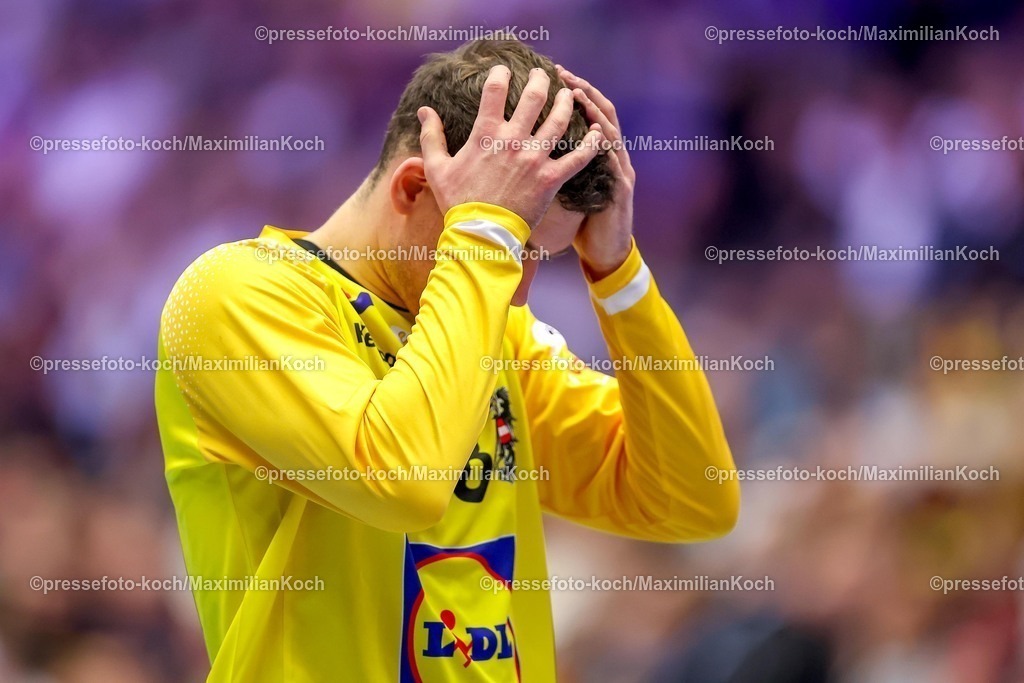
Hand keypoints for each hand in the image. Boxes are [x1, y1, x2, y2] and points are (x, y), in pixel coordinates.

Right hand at [418, 65, 605, 229]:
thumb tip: (424, 110)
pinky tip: (598, 132)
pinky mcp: (551, 179)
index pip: (494, 91)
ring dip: (566, 103)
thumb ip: (431, 136)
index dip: (500, 75)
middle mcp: (513, 140)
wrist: (481, 234)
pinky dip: (592, 144)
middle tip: (544, 74)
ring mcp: (534, 159)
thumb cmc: (457, 203)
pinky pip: (578, 158)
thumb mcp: (437, 168)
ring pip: (558, 121)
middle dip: (540, 80)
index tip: (504, 70)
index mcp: (486, 134)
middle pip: (533, 98)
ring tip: (569, 94)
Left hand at [557, 66, 635, 279]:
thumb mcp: (569, 193)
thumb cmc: (583, 224)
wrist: (606, 253)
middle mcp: (610, 157)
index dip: (571, 94)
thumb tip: (525, 155)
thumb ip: (555, 170)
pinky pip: (615, 165)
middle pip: (600, 113)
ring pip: (611, 132)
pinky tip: (598, 136)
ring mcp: (619, 171)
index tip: (550, 77)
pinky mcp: (621, 190)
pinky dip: (607, 149)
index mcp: (596, 155)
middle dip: (581, 92)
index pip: (584, 115)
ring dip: (595, 112)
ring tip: (579, 94)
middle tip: (561, 74)